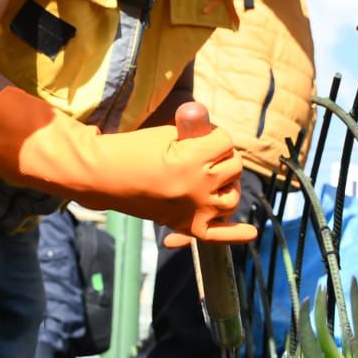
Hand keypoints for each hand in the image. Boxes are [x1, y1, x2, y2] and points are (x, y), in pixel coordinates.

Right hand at [0, 88, 257, 244]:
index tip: (195, 136)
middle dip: (221, 156)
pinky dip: (236, 234)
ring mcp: (196, 209)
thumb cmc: (133, 150)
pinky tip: (251, 232)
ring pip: (232, 196)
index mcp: (195, 160)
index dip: (212, 135)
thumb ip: (193, 130)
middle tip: (200, 155)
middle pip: (233, 166)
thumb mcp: (166, 133)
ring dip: (227, 185)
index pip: (225, 141)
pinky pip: (219, 235)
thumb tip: (209, 123)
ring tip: (215, 178)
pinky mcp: (188, 225)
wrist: (105, 179)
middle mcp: (200, 187)